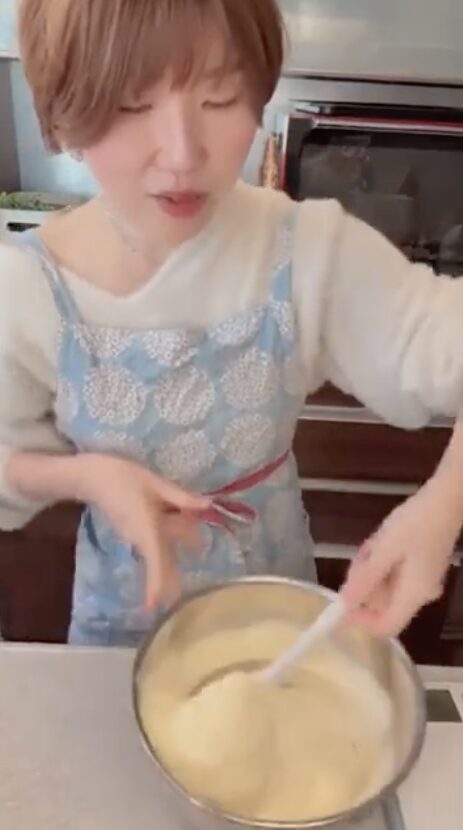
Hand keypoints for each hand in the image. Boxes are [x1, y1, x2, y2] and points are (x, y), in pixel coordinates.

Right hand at [80, 454, 209, 607]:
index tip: (154, 609)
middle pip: (161, 564)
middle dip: (172, 578)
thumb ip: (181, 497)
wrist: (92, 477)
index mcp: (148, 530)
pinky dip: (170, 540)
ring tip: (199, 547)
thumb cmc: (123, 478)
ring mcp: (136, 537)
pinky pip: (155, 542)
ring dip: (175, 554)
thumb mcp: (155, 483)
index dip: (155, 586)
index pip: (155, 563)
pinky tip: (184, 529)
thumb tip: (208, 506)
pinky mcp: (133, 531)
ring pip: (160, 552)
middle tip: (187, 589)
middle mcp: (141, 539)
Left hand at [341, 477, 458, 635]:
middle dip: (365, 584)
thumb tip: (344, 604)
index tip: (341, 603)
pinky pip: (396, 573)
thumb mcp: (385, 549)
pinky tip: (382, 540)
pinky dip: (383, 561)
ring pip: (387, 586)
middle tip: (361, 556)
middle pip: (383, 604)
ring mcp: (423, 580)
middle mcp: (420, 594)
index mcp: (414, 595)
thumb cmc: (415, 523)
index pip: (386, 627)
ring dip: (372, 569)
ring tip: (373, 543)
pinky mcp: (423, 567)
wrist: (446, 500)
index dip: (361, 621)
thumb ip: (364, 579)